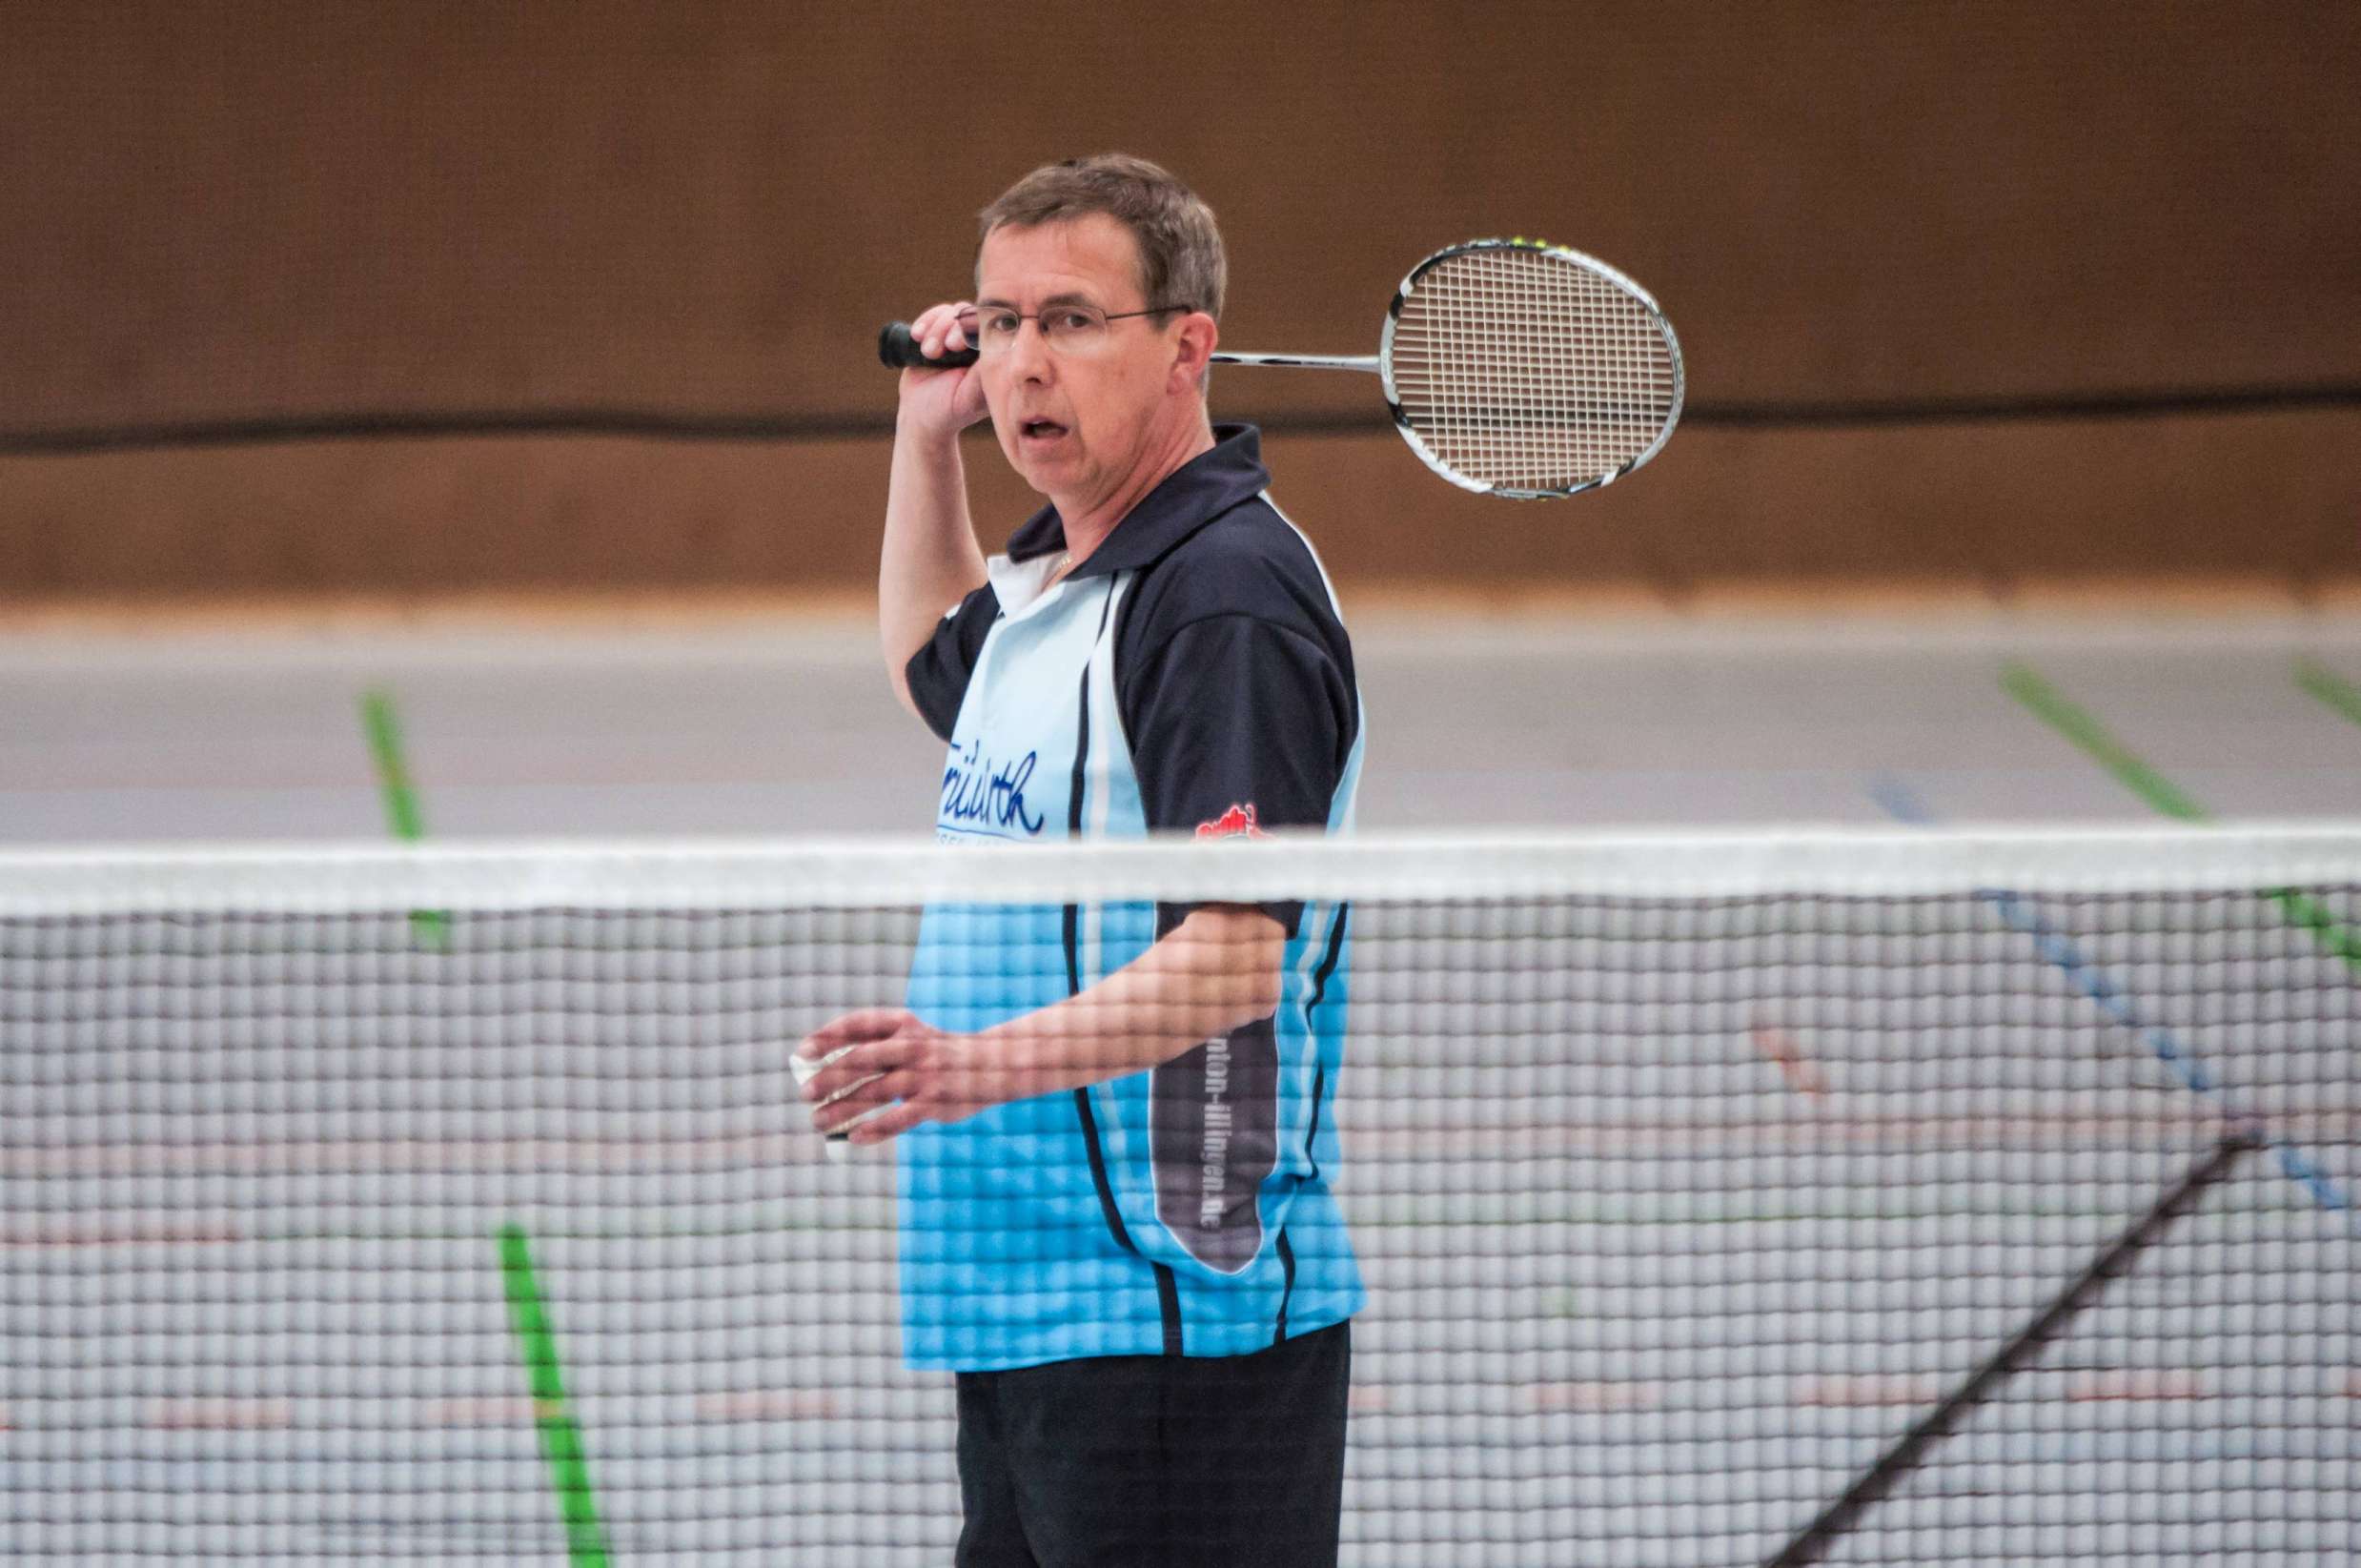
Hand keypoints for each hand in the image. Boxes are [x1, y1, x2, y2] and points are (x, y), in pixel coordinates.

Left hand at [794, 1008, 994, 1143]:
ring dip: (841, 1109)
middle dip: (829, 1077)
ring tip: (817, 1121)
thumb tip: (824, 1073)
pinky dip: (875, 1129)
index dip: (827, 1037)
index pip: (858, 1025)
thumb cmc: (937, 1053)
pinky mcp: (935, 1103)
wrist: (992, 1065)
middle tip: (804, 1093)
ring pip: (874, 1093)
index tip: (803, 1052)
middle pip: (861, 1060)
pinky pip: (899, 1118)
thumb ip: (876, 1047)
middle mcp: (913, 1046)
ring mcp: (925, 1075)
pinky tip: (855, 1138)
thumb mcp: (912, 1037)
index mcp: (903, 1024)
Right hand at [896, 302, 990, 440]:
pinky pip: (935, 314)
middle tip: (946, 348)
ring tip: (928, 353)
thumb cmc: (950, 411)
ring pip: (952, 312)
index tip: (955, 346)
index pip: (991, 328)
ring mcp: (958, 336)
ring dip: (936, 328)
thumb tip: (996, 346)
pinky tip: (916, 336)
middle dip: (953, 328)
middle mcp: (978, 344)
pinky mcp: (938, 333)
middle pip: (971, 315)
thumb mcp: (969, 397)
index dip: (974, 328)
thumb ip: (982, 374)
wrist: (921, 416)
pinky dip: (925, 321)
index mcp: (992, 357)